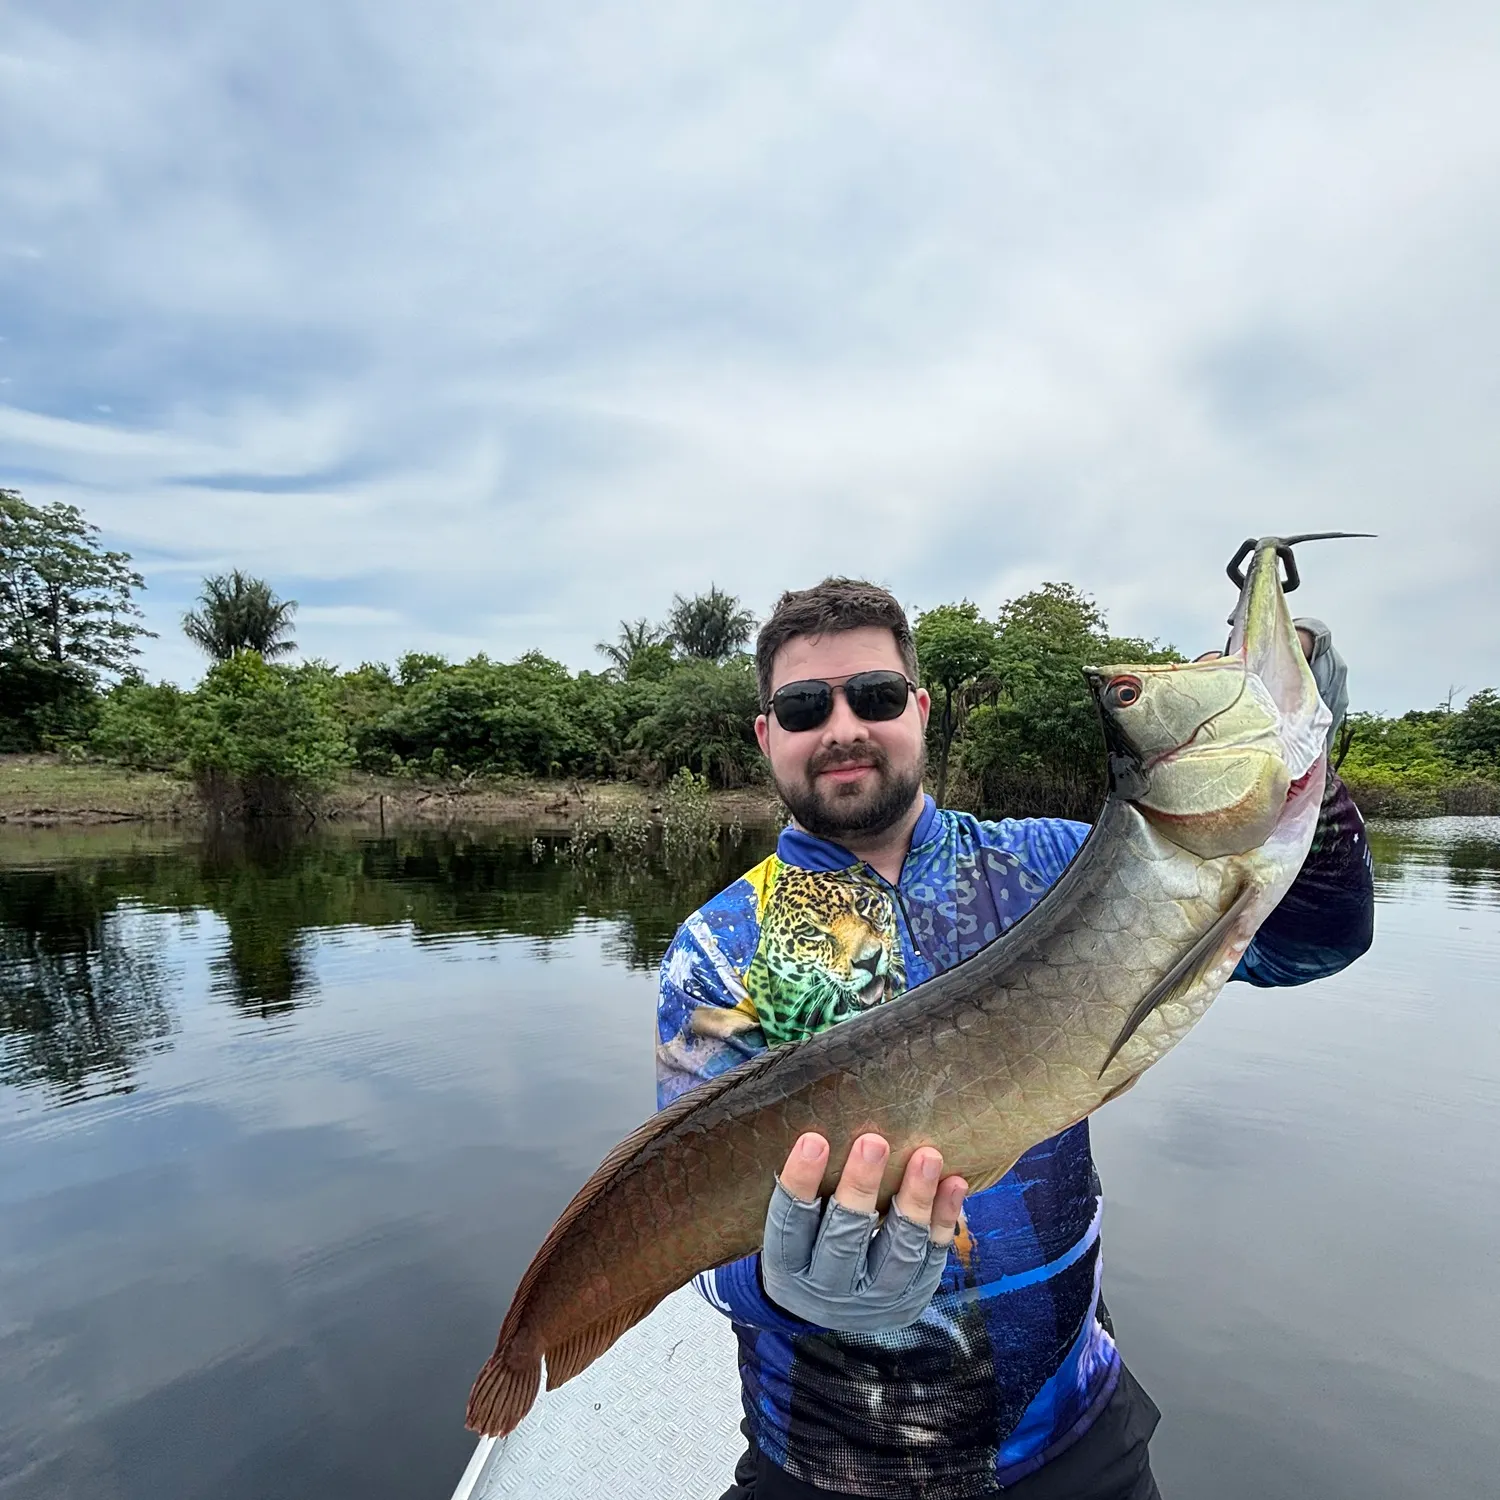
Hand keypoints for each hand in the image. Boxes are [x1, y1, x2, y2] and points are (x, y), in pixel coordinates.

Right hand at [759, 1132, 967, 1333]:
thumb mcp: (790, 1228)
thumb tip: (826, 1123)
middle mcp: (828, 1287)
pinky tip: (953, 1184)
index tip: (814, 1139)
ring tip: (927, 1156)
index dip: (801, 1182)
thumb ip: (805, 1190)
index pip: (790, 1223)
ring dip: (915, 1201)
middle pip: (844, 1238)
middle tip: (874, 1141)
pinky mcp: (909, 1297)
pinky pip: (931, 1258)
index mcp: (789, 1267)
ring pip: (897, 1251)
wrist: (824, 1311)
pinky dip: (944, 1220)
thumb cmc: (804, 1246)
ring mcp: (873, 1298)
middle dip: (861, 1187)